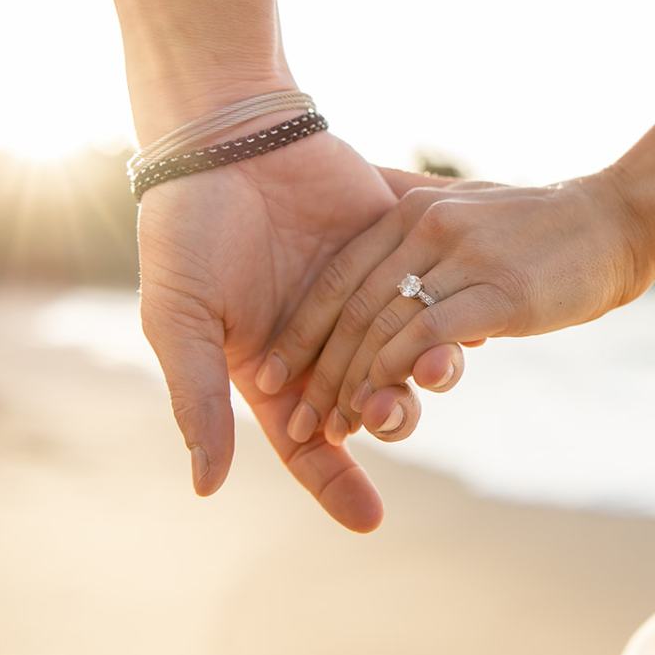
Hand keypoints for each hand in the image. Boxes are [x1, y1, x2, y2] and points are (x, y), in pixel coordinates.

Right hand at [136, 126, 456, 531]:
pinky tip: (474, 321)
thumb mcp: (180, 318)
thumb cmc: (186, 229)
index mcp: (268, 369)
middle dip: (389, 417)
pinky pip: (428, 287)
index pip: (308, 444)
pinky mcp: (390, 246)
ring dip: (428, 367)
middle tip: (399, 415)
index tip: (369, 519)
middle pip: (368, 401)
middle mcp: (320, 342)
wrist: (224, 135)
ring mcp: (360, 294)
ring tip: (445, 369)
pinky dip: (451, 308)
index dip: (336, 483)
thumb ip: (197, 398)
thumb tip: (208, 487)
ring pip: (407, 350)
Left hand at [264, 170, 654, 446]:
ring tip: (335, 428)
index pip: (340, 275)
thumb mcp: (466, 206)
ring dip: (353, 384)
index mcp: (412, 209)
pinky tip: (383, 402)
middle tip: (298, 421)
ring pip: (384, 325)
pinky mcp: (500, 290)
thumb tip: (363, 223)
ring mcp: (464, 256)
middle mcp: (428, 226)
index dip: (303, 330)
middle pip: (353, 306)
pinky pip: (428, 334)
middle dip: (319, 370)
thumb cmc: (539, 226)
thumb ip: (414, 216)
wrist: (616, 222)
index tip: (275, 373)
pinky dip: (397, 372)